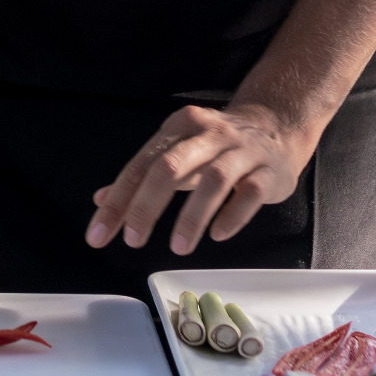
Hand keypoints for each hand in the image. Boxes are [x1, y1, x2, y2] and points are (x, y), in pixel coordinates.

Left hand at [88, 103, 320, 256]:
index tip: (100, 234)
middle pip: (170, 167)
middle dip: (147, 205)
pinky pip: (250, 193)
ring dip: (191, 216)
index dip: (119, 199)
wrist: (276, 128)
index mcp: (180, 127)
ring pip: (213, 181)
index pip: (141, 164)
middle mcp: (208, 134)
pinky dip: (232, 215)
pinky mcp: (268, 171)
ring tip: (177, 247)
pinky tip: (217, 234)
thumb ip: (141, 177)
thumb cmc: (217, 147)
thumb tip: (101, 200)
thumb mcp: (177, 153)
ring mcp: (241, 151)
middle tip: (132, 240)